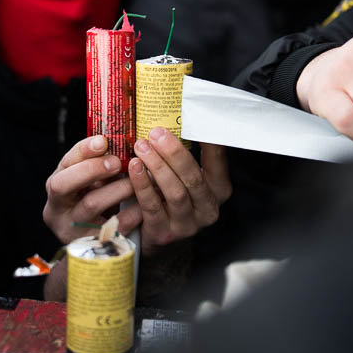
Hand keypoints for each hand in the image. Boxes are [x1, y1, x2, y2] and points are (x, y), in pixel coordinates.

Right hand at [43, 135, 137, 243]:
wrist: (94, 244)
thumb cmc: (95, 202)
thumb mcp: (89, 183)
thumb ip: (97, 163)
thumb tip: (120, 138)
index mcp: (55, 185)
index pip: (64, 163)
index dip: (83, 150)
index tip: (104, 141)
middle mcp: (56, 208)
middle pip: (64, 185)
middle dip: (92, 169)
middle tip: (117, 162)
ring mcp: (70, 229)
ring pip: (90, 203)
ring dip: (117, 188)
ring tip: (136, 181)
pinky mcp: (90, 246)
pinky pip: (112, 227)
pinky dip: (131, 213)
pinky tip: (144, 205)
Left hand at [129, 128, 231, 255]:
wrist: (160, 236)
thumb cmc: (171, 196)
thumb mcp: (185, 177)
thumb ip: (185, 156)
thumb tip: (175, 115)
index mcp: (218, 189)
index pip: (217, 160)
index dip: (207, 140)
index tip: (193, 117)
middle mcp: (208, 208)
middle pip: (194, 177)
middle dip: (174, 153)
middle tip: (156, 133)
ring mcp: (188, 224)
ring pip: (175, 192)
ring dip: (157, 166)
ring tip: (142, 146)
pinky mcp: (164, 233)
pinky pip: (152, 206)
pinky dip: (142, 185)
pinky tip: (134, 167)